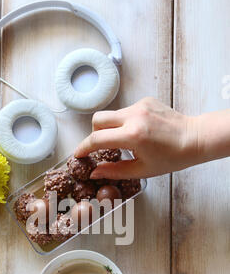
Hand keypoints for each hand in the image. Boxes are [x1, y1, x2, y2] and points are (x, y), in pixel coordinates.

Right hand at [75, 97, 229, 178]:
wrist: (195, 139)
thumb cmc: (172, 158)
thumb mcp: (142, 170)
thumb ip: (114, 171)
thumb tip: (94, 172)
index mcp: (133, 136)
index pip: (97, 139)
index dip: (83, 148)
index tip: (78, 154)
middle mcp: (134, 117)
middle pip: (97, 120)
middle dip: (94, 134)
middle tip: (102, 147)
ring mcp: (140, 106)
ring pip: (111, 115)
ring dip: (111, 128)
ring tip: (126, 141)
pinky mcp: (145, 100)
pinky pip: (125, 111)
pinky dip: (125, 122)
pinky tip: (140, 132)